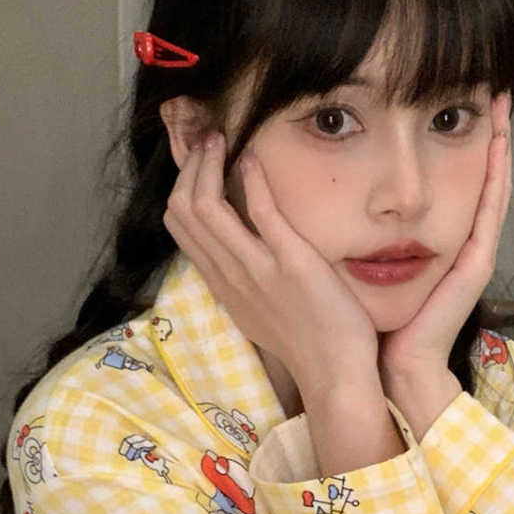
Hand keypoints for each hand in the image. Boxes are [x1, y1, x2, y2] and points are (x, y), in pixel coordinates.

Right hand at [163, 131, 379, 399]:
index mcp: (221, 283)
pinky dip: (252, 178)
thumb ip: (246, 275)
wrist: (334, 373)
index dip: (182, 185)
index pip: (179, 226)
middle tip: (208, 140)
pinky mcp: (290, 263)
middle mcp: (228, 274)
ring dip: (209, 164)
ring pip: (205, 208)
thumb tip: (242, 243)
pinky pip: (260, 212)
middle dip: (189, 166)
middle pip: (182, 210)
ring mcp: (255, 269)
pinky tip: (254, 158)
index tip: (199, 162)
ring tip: (222, 139)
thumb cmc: (307, 340)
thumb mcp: (261, 307)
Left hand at [378, 91, 511, 386]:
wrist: (393, 362)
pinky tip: (497, 145)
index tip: (459, 102)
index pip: (454, 184)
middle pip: (481, 178)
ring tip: (500, 105)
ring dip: (498, 145)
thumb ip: (363, 233)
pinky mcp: (476, 264)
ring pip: (492, 187)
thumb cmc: (375, 320)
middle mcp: (462, 243)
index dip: (460, 145)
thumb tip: (336, 198)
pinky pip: (489, 211)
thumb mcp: (368, 263)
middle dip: (488, 135)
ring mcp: (474, 252)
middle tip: (493, 92)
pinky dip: (496, 177)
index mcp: (438, 242)